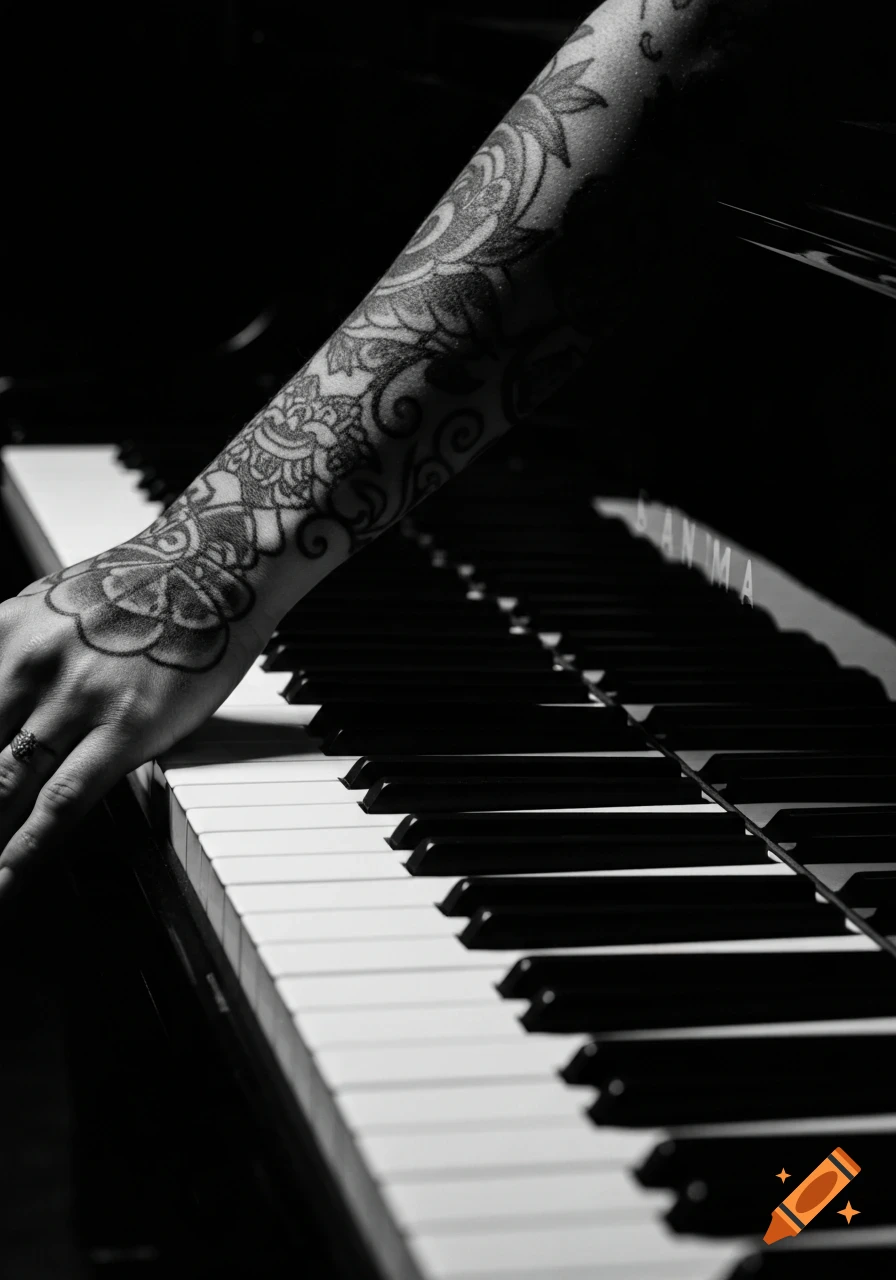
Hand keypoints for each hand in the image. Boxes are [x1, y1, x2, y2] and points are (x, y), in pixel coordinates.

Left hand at [0, 548, 272, 903]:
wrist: (214, 564)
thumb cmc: (141, 586)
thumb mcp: (47, 604)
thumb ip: (9, 653)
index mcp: (2, 632)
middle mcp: (28, 662)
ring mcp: (78, 695)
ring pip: (3, 785)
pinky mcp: (128, 725)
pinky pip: (64, 799)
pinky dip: (27, 847)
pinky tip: (7, 877)